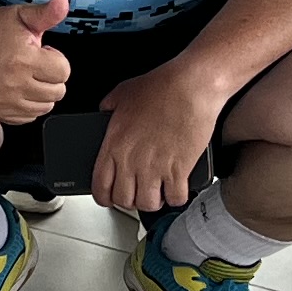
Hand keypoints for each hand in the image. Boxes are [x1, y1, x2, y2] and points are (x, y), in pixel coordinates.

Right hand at [0, 0, 73, 127]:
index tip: (41, 52)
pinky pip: (28, 117)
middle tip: (32, 63)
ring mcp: (3, 102)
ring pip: (45, 107)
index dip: (55, 59)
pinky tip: (16, 87)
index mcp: (22, 59)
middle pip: (57, 92)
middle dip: (50, 76)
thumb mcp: (23, 15)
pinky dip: (27, 104)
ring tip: (24, 74)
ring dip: (40, 92)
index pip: (64, 72)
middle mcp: (12, 84)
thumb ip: (48, 12)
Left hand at [89, 59, 218, 215]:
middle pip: (124, 200)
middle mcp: (132, 161)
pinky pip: (175, 199)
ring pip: (148, 205)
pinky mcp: (179, 170)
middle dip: (130, 200)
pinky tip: (177, 187)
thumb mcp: (122, 93)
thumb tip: (105, 111)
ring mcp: (155, 168)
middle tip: (137, 191)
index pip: (100, 187)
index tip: (111, 196)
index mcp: (114, 145)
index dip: (105, 197)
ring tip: (157, 190)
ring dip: (153, 201)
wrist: (191, 86)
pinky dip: (176, 197)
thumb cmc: (160, 86)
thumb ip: (109, 106)